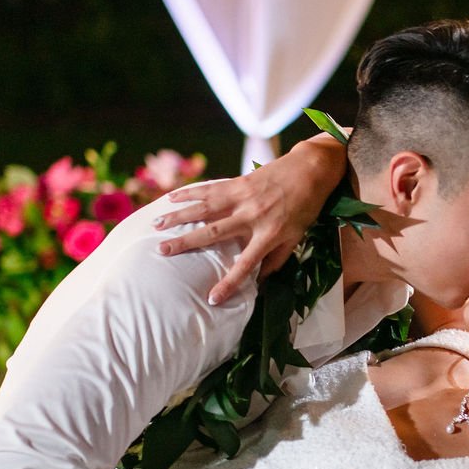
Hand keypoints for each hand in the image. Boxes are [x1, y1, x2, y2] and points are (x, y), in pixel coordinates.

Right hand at [151, 133, 347, 305]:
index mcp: (269, 234)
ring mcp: (243, 197)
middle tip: (162, 252)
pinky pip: (209, 188)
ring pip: (205, 207)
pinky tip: (171, 198)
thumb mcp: (296, 237)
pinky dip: (189, 193)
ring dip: (179, 216)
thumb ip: (276, 259)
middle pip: (214, 233)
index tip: (212, 299)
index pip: (246, 265)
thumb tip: (258, 281)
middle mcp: (252, 216)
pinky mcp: (238, 182)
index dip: (229, 283)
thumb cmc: (305, 207)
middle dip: (186, 243)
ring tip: (157, 225)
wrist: (310, 170)